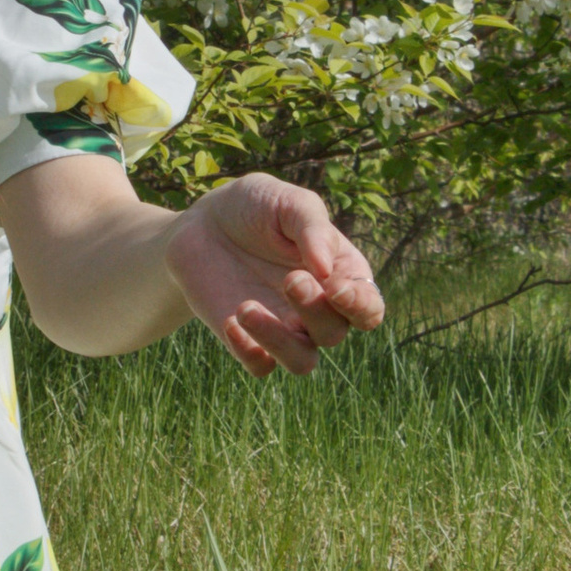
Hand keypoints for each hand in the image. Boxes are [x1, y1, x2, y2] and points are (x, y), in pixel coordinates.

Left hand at [163, 176, 384, 374]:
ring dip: (279, 342)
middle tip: (290, 279)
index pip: (368, 308)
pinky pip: (261, 366)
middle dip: (315, 311)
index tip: (336, 288)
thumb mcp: (287, 203)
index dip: (360, 306)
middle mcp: (318, 309)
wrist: (202, 223)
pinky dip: (249, 351)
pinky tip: (230, 321)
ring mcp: (284, 328)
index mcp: (341, 275)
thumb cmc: (255, 207)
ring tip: (246, 307)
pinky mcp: (249, 340)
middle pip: (334, 333)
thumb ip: (313, 229)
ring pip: (301, 362)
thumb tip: (327, 270)